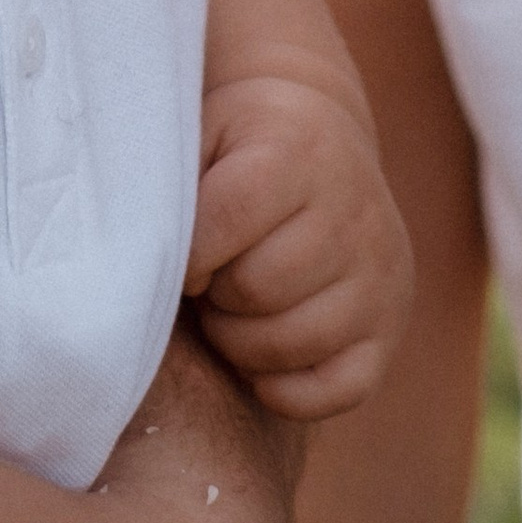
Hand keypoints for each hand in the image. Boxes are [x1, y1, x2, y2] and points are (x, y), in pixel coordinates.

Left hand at [183, 72, 413, 420]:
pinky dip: (287, 387)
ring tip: (234, 304)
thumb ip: (167, 183)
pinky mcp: (391, 326)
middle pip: (257, 289)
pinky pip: (337, 390)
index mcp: (298, 152)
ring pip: (290, 344)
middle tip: (210, 278)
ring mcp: (381, 273)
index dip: (189, 253)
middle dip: (215, 296)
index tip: (183, 253)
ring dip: (241, 340)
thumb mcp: (201, 132)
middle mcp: (353, 210)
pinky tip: (263, 351)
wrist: (321, 140)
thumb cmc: (239, 146)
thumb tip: (129, 252)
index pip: (227, 220)